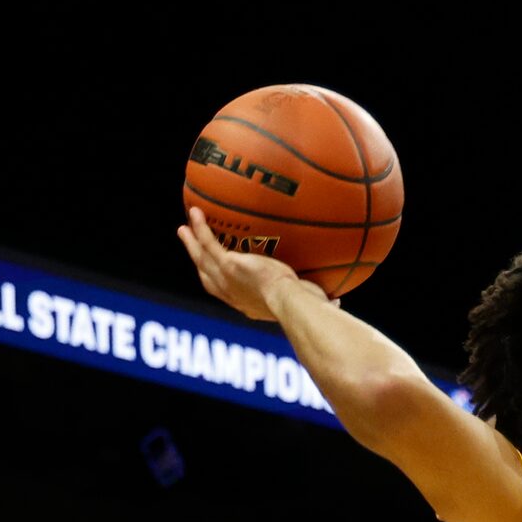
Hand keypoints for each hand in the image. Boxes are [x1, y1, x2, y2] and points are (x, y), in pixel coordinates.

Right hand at [178, 208, 323, 323]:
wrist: (292, 304)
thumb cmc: (307, 309)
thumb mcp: (310, 302)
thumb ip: (320, 299)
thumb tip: (338, 301)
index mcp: (250, 306)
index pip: (230, 294)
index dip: (221, 283)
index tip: (218, 273)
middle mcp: (234, 297)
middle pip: (208, 277)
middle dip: (199, 263)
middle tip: (191, 247)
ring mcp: (227, 281)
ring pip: (202, 259)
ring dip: (192, 243)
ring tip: (184, 228)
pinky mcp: (227, 266)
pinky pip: (209, 243)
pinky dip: (200, 228)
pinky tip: (195, 211)